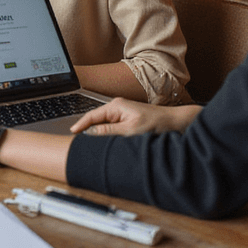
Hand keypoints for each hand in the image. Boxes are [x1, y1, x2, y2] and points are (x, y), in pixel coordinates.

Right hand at [70, 98, 200, 136]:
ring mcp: (122, 112)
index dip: (81, 124)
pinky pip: (111, 125)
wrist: (174, 121)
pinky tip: (105, 140)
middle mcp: (117, 106)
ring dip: (98, 132)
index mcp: (115, 106)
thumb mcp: (131, 130)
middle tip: (78, 140)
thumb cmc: (156, 123)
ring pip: (104, 123)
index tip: (72, 132)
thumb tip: (91, 133)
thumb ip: (109, 131)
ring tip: (89, 142)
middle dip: (87, 129)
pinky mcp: (127, 118)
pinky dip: (106, 132)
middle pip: (96, 119)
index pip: (92, 115)